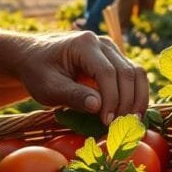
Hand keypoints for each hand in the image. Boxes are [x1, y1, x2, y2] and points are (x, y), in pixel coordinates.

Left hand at [15, 31, 148, 125]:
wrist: (34, 56)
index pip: (107, 72)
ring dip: (138, 99)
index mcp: (84, 44)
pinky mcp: (115, 59)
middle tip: (121, 127)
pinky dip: (136, 95)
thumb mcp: (48, 87)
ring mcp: (111, 50)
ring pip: (136, 73)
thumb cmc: (38, 71)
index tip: (107, 122)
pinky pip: (133, 76)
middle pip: (127, 72)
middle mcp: (103, 43)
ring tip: (132, 122)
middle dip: (127, 102)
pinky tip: (132, 113)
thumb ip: (72, 95)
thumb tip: (98, 107)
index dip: (111, 99)